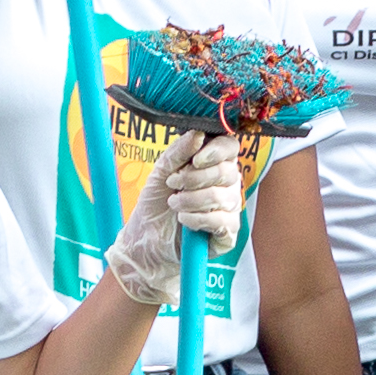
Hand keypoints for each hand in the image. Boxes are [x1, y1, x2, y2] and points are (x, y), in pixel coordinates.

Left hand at [103, 130, 236, 307]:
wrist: (146, 240)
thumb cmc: (156, 203)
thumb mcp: (161, 172)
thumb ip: (179, 152)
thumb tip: (198, 135)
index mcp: (214, 164)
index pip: (230, 148)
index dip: (216, 151)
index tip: (196, 160)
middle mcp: (227, 184)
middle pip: (227, 171)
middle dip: (194, 178)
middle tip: (174, 184)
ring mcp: (229, 208)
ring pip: (221, 196)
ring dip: (191, 200)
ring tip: (174, 204)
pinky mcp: (228, 232)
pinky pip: (221, 220)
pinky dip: (197, 219)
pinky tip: (184, 220)